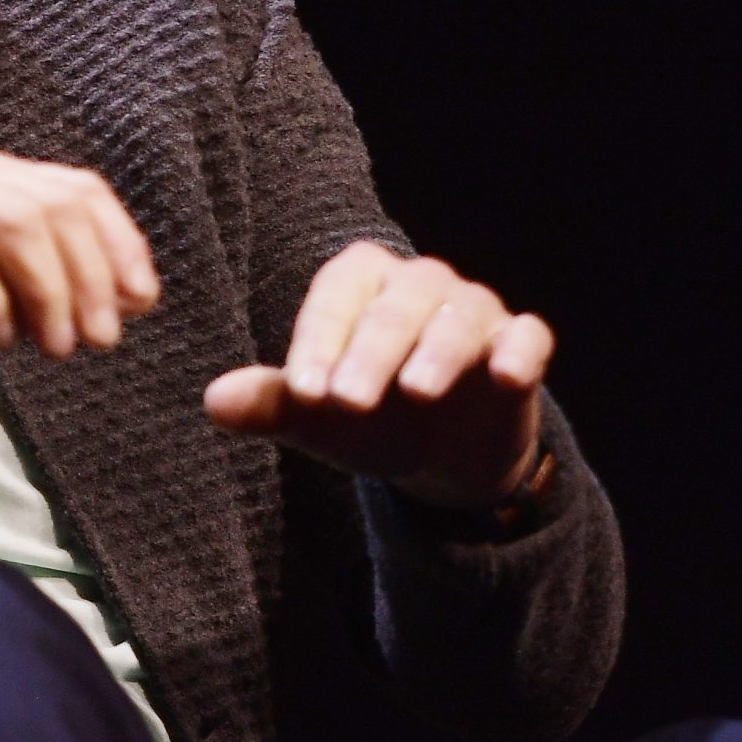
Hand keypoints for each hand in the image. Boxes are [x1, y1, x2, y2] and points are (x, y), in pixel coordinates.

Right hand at [0, 139, 160, 373]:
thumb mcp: (6, 301)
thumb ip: (64, 288)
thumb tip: (137, 296)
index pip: (78, 190)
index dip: (119, 243)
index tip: (140, 302)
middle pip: (54, 204)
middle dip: (89, 277)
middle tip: (98, 341)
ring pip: (14, 221)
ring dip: (48, 291)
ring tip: (56, 348)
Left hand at [203, 241, 552, 509]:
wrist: (442, 457)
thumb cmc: (369, 418)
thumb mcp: (319, 418)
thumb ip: (272, 404)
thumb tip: (213, 401)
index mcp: (363, 284)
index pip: (336, 297)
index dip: (318, 341)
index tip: (300, 391)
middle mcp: (420, 285)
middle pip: (394, 308)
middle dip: (369, 354)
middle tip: (347, 402)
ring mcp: (475, 312)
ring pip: (459, 317)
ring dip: (437, 352)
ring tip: (416, 392)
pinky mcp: (520, 348)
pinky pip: (527, 336)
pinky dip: (518, 351)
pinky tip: (505, 376)